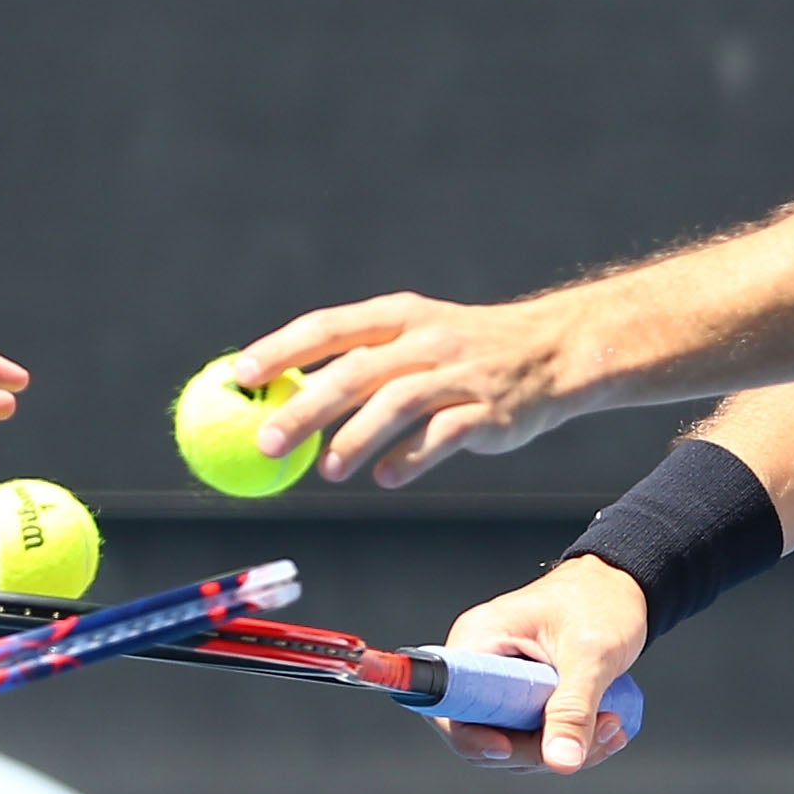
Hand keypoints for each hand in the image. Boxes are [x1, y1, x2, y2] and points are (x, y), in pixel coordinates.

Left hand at [229, 291, 581, 484]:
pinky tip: (385, 477)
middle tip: (265, 442)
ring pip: (395, 403)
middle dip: (303, 407)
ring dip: (354, 439)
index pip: (328, 327)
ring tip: (327, 471)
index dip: (281, 350)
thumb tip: (287, 395)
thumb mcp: (414, 335)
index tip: (240, 376)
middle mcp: (424, 340)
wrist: (553, 351)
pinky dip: (410, 458)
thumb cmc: (464, 351)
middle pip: (353, 371)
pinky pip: (441, 436)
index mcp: (397, 316)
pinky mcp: (487, 411)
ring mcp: (457, 374)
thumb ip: (360, 360)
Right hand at [430, 558, 647, 776]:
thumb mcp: (590, 657)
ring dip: (562, 746)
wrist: (620, 585)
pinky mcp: (521, 693)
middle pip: (481, 732)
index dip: (472, 736)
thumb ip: (573, 710)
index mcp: (479, 641)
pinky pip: (531, 732)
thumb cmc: (599, 602)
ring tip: (610, 724)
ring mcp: (499, 681)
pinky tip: (605, 728)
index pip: (450, 704)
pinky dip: (568, 739)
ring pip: (511, 740)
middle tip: (591, 735)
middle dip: (537, 748)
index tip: (509, 747)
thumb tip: (562, 762)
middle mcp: (479, 662)